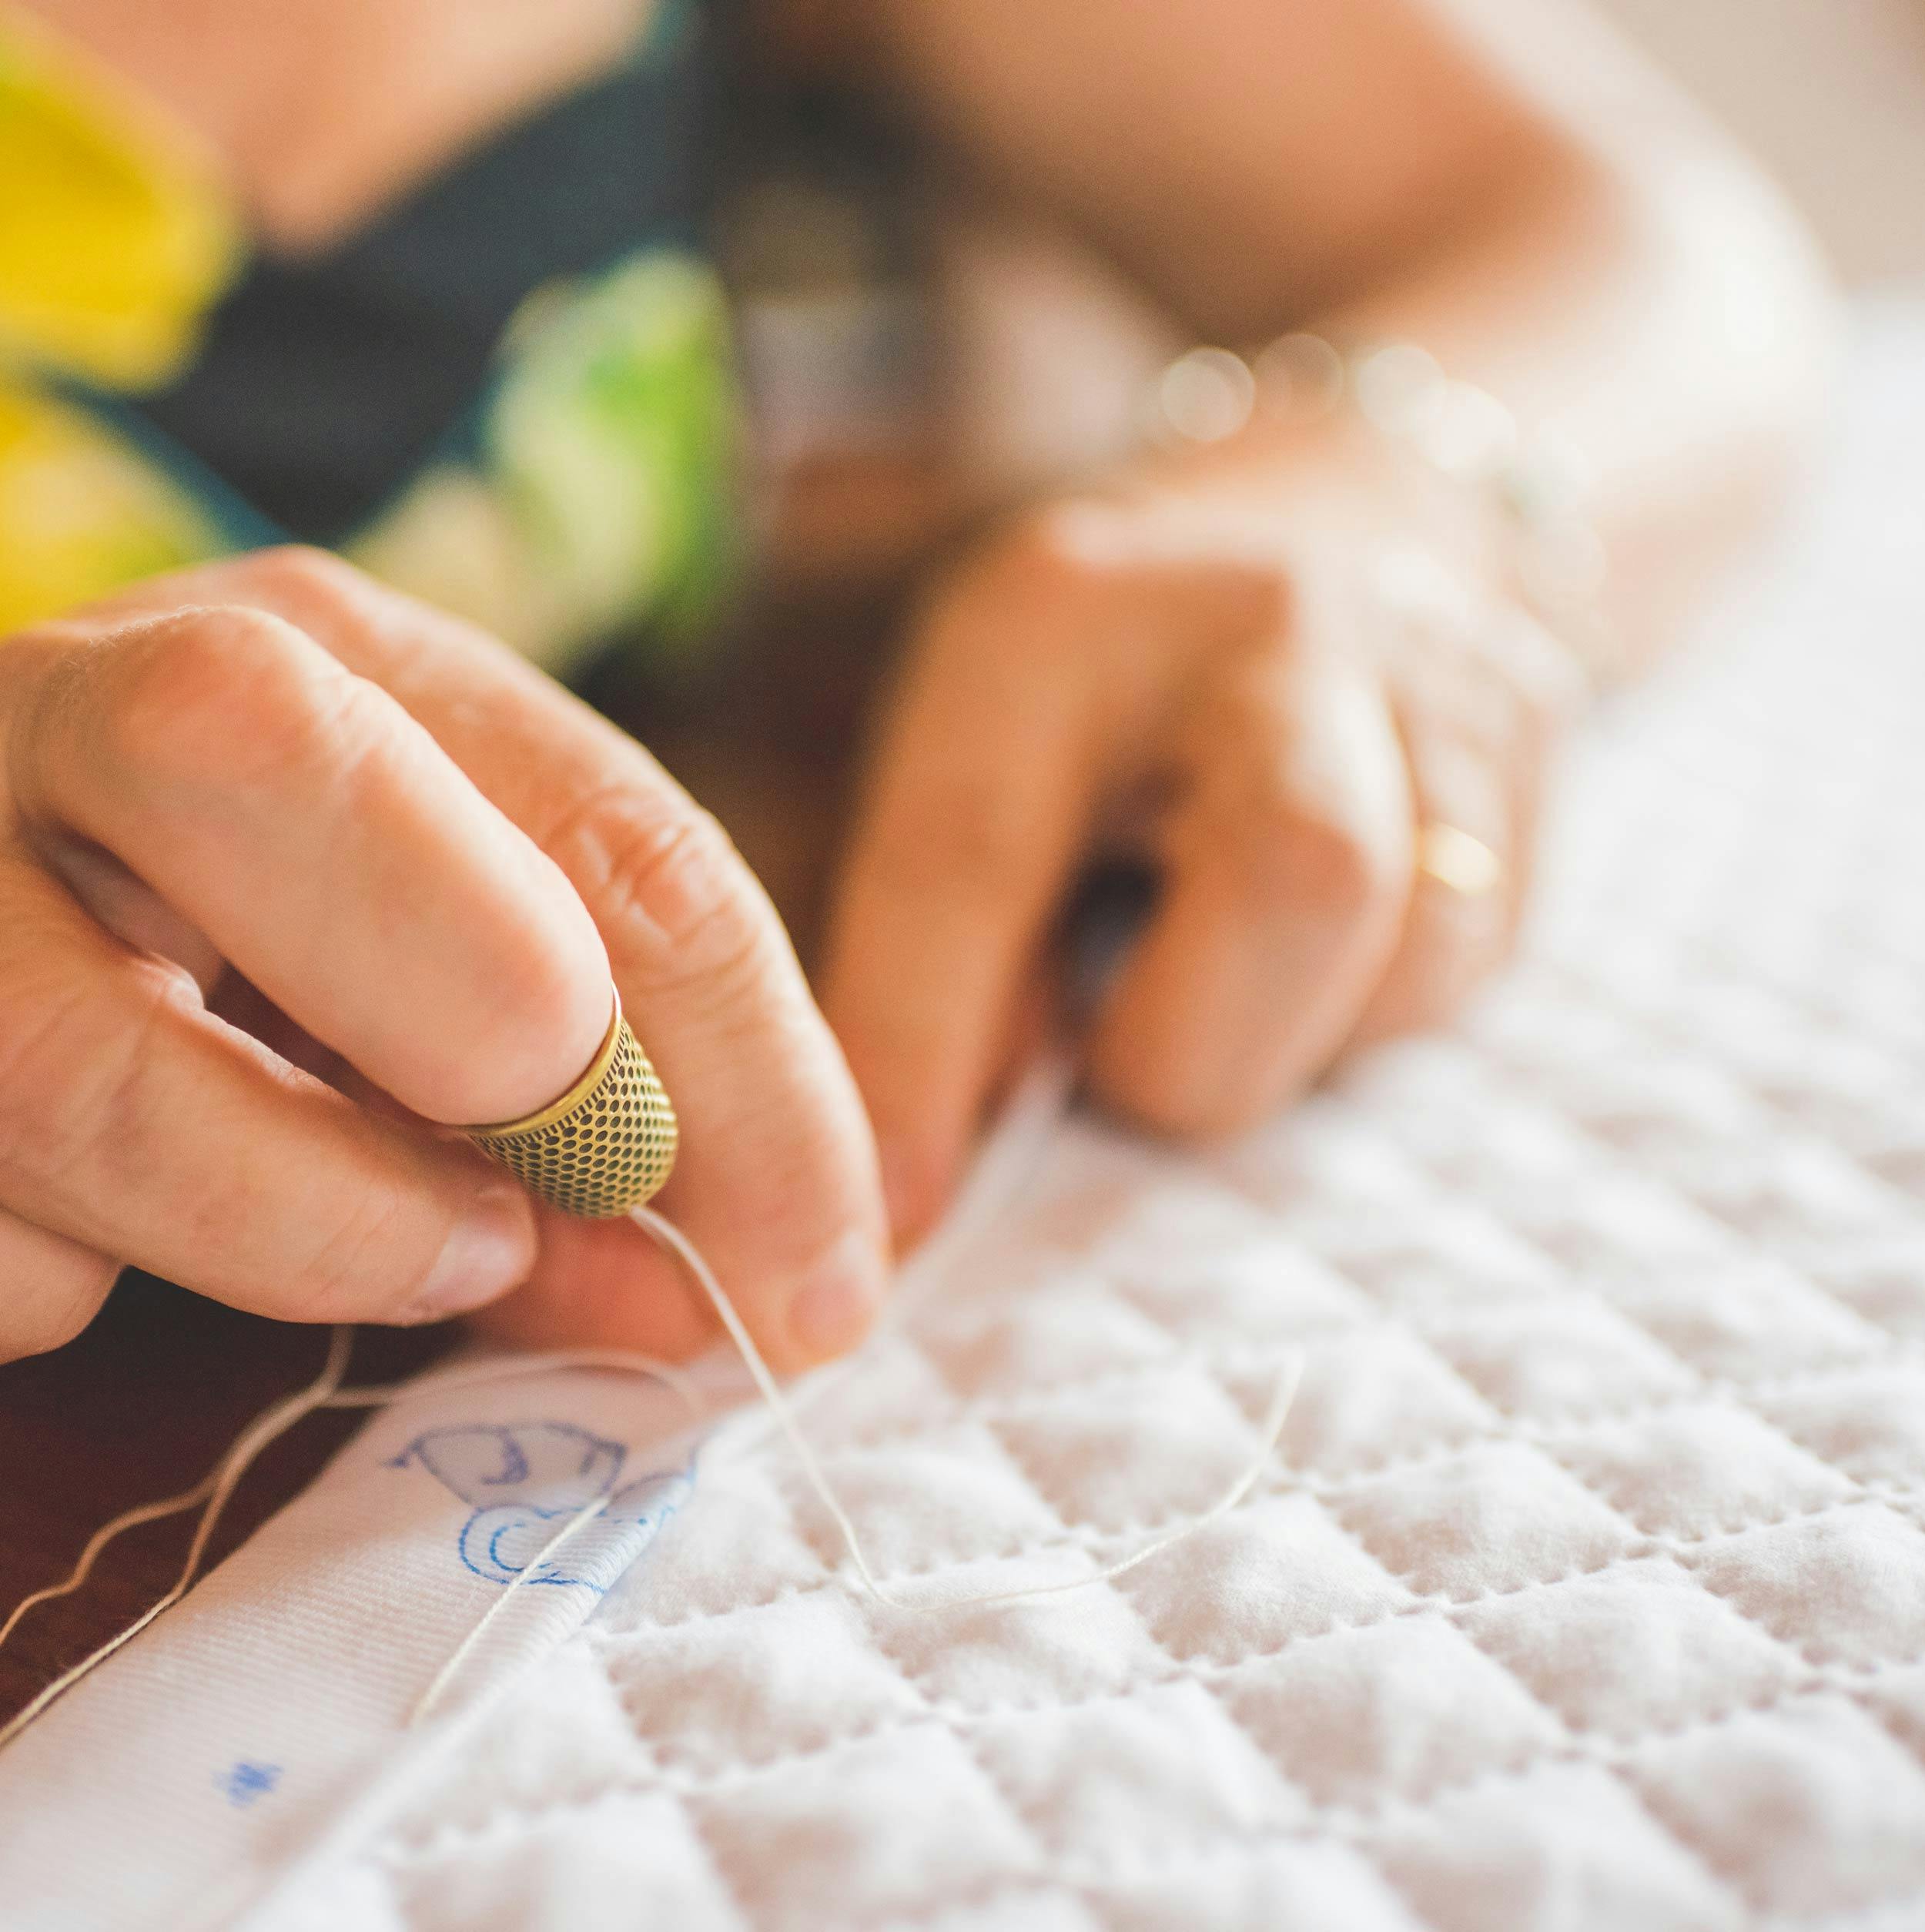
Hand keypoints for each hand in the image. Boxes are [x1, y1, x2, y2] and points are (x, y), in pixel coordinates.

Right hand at [0, 549, 885, 1366]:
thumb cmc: (277, 960)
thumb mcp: (472, 981)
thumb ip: (628, 1104)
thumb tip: (774, 1294)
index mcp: (326, 660)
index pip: (602, 820)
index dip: (745, 1070)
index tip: (813, 1274)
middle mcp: (84, 698)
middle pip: (248, 750)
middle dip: (463, 1002)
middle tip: (543, 1196)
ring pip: (69, 1053)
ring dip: (297, 1214)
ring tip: (410, 1258)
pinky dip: (64, 1285)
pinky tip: (110, 1245)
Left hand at [822, 455, 1583, 1240]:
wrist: (1347, 522)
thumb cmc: (1108, 686)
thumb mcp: (980, 759)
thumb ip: (945, 955)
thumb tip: (927, 1194)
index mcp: (1061, 619)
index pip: (976, 854)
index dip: (923, 1052)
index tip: (892, 1227)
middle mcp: (1273, 623)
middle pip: (1304, 879)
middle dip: (1191, 1047)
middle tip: (1125, 1046)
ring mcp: (1442, 679)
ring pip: (1415, 960)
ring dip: (1291, 1034)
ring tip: (1224, 961)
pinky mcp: (1544, 762)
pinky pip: (1471, 970)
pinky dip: (1369, 1005)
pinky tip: (1318, 938)